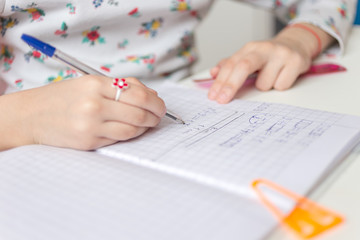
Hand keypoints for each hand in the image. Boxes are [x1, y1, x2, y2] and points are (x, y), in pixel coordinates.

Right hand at [1, 76, 165, 149]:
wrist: (32, 116)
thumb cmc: (64, 97)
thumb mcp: (89, 83)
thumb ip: (121, 86)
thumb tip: (152, 95)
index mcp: (96, 84)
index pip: (139, 94)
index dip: (156, 102)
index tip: (161, 106)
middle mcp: (94, 104)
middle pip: (139, 113)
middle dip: (156, 116)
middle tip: (159, 117)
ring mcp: (91, 126)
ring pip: (133, 129)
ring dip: (146, 127)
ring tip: (147, 124)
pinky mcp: (89, 142)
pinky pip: (119, 139)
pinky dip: (131, 135)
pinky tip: (131, 130)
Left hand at [208, 38, 311, 103]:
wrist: (297, 44)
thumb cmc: (268, 56)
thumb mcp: (248, 57)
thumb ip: (230, 65)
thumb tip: (213, 73)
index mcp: (250, 48)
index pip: (231, 64)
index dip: (220, 81)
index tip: (213, 96)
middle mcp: (264, 49)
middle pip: (244, 67)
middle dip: (231, 85)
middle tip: (223, 100)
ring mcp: (281, 54)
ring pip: (264, 84)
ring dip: (264, 86)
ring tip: (270, 77)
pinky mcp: (296, 61)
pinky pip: (281, 86)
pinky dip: (279, 85)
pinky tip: (282, 76)